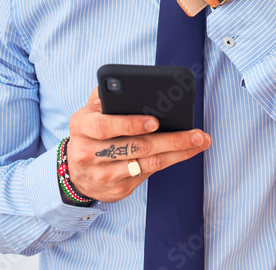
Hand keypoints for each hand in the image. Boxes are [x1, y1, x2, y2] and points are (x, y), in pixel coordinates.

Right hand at [65, 88, 210, 202]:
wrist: (76, 172)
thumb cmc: (91, 132)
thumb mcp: (90, 111)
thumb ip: (105, 96)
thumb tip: (131, 87)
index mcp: (82, 127)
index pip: (105, 126)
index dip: (130, 124)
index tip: (155, 121)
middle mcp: (89, 154)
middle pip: (136, 147)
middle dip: (171, 140)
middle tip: (196, 134)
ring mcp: (104, 175)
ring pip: (148, 163)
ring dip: (178, 152)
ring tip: (200, 141)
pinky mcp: (118, 189)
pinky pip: (149, 173)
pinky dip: (171, 161)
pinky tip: (186, 152)